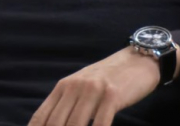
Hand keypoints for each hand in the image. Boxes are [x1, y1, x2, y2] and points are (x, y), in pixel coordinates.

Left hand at [29, 46, 179, 125]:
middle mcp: (75, 87)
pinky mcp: (112, 96)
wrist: (138, 60)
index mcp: (64, 86)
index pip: (42, 116)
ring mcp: (93, 91)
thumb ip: (67, 103)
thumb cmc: (108, 78)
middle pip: (56, 124)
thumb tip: (49, 123)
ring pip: (75, 125)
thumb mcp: (82, 86)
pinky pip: (101, 124)